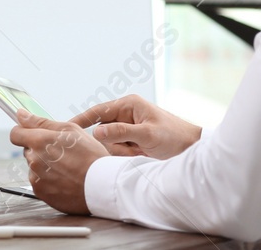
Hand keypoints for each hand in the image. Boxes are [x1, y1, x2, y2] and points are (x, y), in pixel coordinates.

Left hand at [10, 109, 107, 215]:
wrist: (103, 186)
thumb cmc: (90, 156)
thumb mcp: (70, 130)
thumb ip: (40, 121)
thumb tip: (20, 114)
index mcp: (38, 142)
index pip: (15, 134)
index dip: (23, 132)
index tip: (33, 134)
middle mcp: (34, 160)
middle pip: (28, 151)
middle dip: (39, 150)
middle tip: (62, 153)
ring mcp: (36, 178)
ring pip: (34, 167)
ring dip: (45, 166)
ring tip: (67, 169)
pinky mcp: (41, 193)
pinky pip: (39, 183)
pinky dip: (49, 181)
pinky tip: (65, 180)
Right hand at [70, 94, 200, 159]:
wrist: (194, 149)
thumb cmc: (175, 137)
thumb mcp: (147, 135)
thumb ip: (121, 133)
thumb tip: (95, 133)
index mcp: (128, 104)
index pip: (98, 112)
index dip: (81, 120)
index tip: (66, 127)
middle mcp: (126, 113)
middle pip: (103, 130)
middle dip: (114, 143)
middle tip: (131, 149)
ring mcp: (129, 127)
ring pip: (110, 141)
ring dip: (122, 151)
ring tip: (140, 152)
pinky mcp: (133, 139)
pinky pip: (119, 148)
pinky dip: (126, 154)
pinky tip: (140, 153)